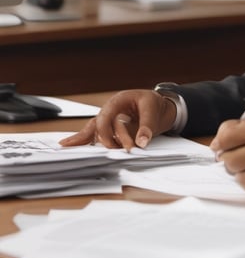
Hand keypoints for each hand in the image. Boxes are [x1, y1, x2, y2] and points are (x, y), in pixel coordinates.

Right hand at [59, 89, 176, 150]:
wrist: (159, 106)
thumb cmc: (153, 103)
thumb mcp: (152, 109)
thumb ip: (147, 125)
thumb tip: (141, 142)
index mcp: (117, 101)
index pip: (104, 117)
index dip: (106, 132)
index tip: (115, 145)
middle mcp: (108, 111)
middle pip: (97, 127)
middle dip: (105, 141)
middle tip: (116, 152)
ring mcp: (108, 122)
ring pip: (95, 134)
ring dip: (99, 145)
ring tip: (93, 156)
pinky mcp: (110, 131)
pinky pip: (96, 137)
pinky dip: (87, 143)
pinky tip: (72, 146)